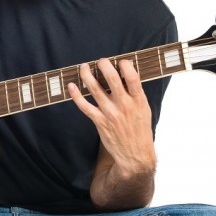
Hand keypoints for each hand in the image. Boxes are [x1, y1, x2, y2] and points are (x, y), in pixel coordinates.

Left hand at [67, 58, 155, 179]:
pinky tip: (71, 86)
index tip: (121, 61)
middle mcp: (124, 105)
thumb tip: (127, 75)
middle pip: (112, 79)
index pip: (133, 77)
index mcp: (138, 101)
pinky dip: (76, 95)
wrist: (135, 155)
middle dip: (104, 65)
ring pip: (95, 89)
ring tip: (83, 67)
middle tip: (100, 61)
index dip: (125, 65)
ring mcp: (110, 113)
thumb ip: (136, 94)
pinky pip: (84, 106)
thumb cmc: (140, 130)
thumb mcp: (144, 110)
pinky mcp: (99, 121)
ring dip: (87, 75)